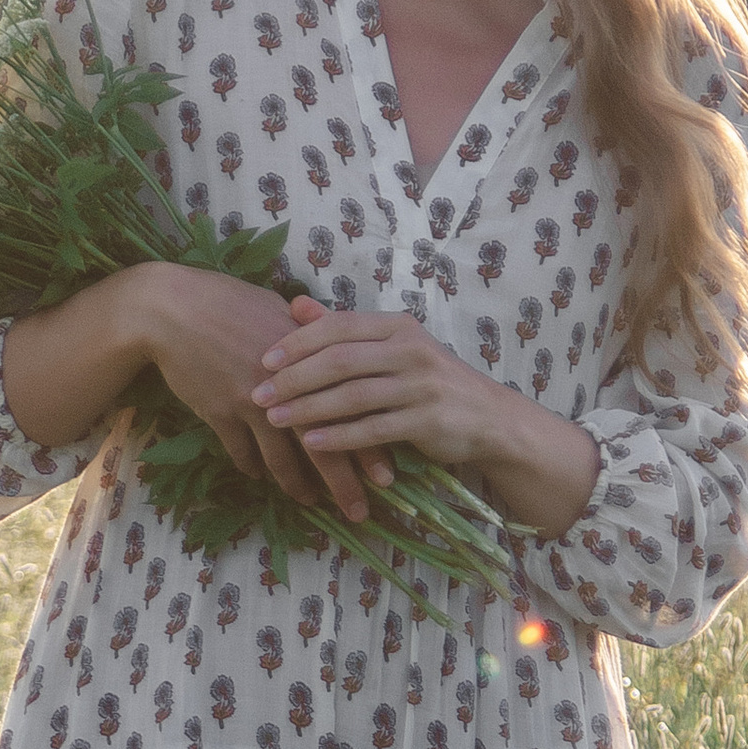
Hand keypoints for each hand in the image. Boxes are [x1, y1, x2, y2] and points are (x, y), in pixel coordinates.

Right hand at [133, 268, 386, 521]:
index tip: (386, 474)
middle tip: (360, 511)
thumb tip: (337, 346)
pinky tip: (260, 477)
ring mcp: (251, 403)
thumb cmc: (228, 301)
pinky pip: (241, 452)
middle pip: (322, 444)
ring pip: (280, 458)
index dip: (369, 445)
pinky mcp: (220, 414)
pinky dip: (253, 468)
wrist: (172, 309)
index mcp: (308, 359)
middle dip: (344, 483)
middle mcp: (286, 387)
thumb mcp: (278, 310)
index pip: (349, 411)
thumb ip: (311, 337)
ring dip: (297, 485)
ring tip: (311, 502)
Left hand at [252, 300, 601, 539]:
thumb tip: (294, 305)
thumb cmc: (429, 381)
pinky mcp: (427, 420)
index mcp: (397, 327)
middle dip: (295, 378)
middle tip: (259, 393)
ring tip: (274, 419)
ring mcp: (420, 386)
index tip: (263, 359)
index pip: (339, 327)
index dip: (298, 342)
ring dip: (309, 409)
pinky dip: (339, 437)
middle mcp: (410, 350)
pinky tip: (311, 443)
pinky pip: (373, 429)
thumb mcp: (391, 348)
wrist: (488, 418)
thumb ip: (343, 330)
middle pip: (340, 361)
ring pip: (353, 396)